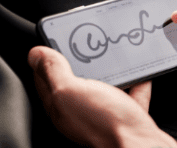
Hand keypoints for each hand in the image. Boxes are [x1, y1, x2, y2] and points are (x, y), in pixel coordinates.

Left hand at [28, 46, 176, 147]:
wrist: (140, 144)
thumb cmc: (105, 124)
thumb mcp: (70, 90)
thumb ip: (54, 71)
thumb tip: (36, 54)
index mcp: (61, 105)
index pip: (45, 78)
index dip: (46, 57)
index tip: (53, 39)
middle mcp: (81, 111)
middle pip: (74, 81)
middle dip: (77, 61)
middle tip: (80, 42)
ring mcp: (104, 113)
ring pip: (103, 87)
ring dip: (107, 70)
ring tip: (109, 54)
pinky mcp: (127, 115)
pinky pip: (131, 94)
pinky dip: (135, 83)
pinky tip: (139, 73)